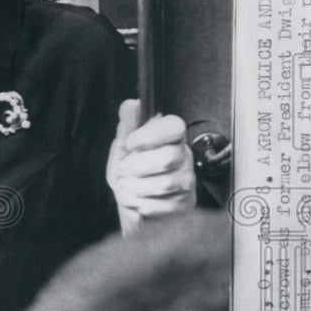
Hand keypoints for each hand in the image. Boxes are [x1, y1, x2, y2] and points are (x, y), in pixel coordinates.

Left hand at [107, 99, 195, 231]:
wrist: (134, 206)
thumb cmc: (131, 174)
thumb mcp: (123, 148)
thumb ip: (127, 127)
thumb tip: (130, 105)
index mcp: (170, 137)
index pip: (174, 127)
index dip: (151, 134)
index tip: (129, 143)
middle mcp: (183, 157)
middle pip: (169, 157)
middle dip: (138, 166)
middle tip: (123, 169)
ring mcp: (187, 181)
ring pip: (166, 183)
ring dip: (136, 186)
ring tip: (126, 185)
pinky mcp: (184, 204)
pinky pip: (164, 205)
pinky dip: (141, 204)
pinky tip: (134, 199)